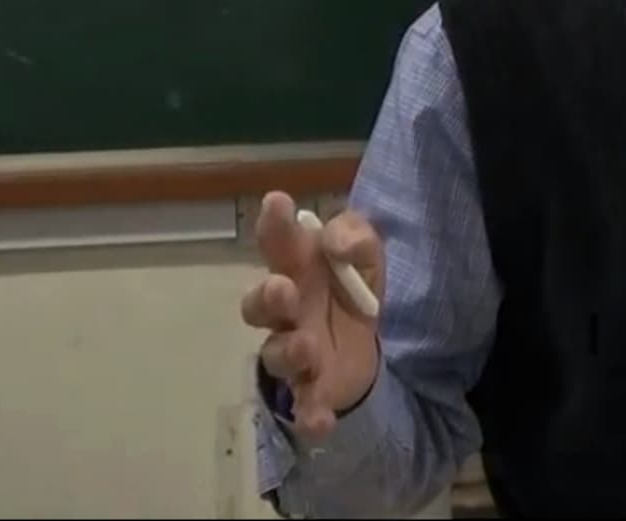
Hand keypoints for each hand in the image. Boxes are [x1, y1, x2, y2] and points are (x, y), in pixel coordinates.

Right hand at [240, 192, 384, 440]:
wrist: (363, 346)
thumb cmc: (348, 289)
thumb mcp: (365, 255)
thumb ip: (355, 236)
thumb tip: (336, 242)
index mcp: (297, 269)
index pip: (279, 244)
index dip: (275, 225)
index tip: (277, 203)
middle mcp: (287, 311)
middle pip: (261, 303)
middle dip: (267, 296)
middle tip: (281, 288)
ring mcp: (295, 352)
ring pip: (278, 354)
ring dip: (290, 350)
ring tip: (307, 345)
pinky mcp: (312, 390)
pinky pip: (304, 406)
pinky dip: (309, 415)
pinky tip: (317, 422)